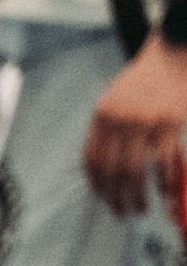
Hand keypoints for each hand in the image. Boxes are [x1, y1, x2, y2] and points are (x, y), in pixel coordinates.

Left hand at [83, 33, 186, 216]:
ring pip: (133, 171)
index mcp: (102, 116)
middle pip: (110, 171)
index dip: (96, 185)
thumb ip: (108, 129)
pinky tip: (162, 192)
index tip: (103, 199)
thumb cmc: (147, 79)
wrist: (174, 52)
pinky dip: (161, 181)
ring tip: (140, 209)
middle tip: (121, 213)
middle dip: (114, 198)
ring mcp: (143, 122)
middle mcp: (118, 120)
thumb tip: (105, 169)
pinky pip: (161, 161)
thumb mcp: (116, 100)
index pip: (92, 160)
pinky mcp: (168, 122)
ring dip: (136, 196)